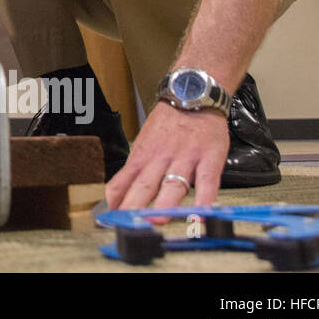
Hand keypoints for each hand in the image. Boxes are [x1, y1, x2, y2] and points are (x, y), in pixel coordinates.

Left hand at [105, 102, 227, 217]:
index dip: (115, 200)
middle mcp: (161, 158)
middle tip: (127, 223)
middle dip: (135, 205)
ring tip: (158, 220)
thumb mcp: (143, 143)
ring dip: (165, 203)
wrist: (193, 95)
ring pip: (174, 184)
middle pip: (145, 185)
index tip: (108, 218)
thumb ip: (134, 171)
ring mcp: (186, 158)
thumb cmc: (168, 124)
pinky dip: (205, 198)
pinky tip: (201, 213)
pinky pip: (208, 181)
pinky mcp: (210, 158)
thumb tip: (115, 196)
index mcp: (142, 156)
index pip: (124, 181)